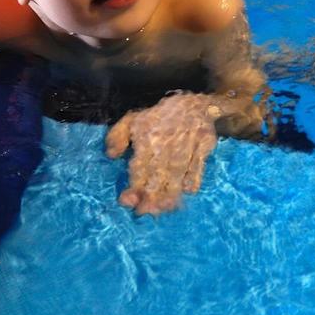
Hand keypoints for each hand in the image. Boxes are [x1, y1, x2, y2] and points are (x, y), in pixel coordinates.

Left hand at [105, 94, 219, 215]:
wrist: (193, 103)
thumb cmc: (158, 117)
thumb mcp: (132, 120)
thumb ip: (117, 136)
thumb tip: (110, 156)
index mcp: (146, 139)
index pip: (139, 167)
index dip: (134, 186)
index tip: (128, 202)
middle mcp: (165, 144)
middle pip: (158, 174)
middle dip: (151, 195)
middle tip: (146, 211)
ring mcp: (186, 145)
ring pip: (177, 173)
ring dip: (171, 192)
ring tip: (164, 208)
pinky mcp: (203, 145)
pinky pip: (198, 165)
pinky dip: (194, 178)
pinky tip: (188, 191)